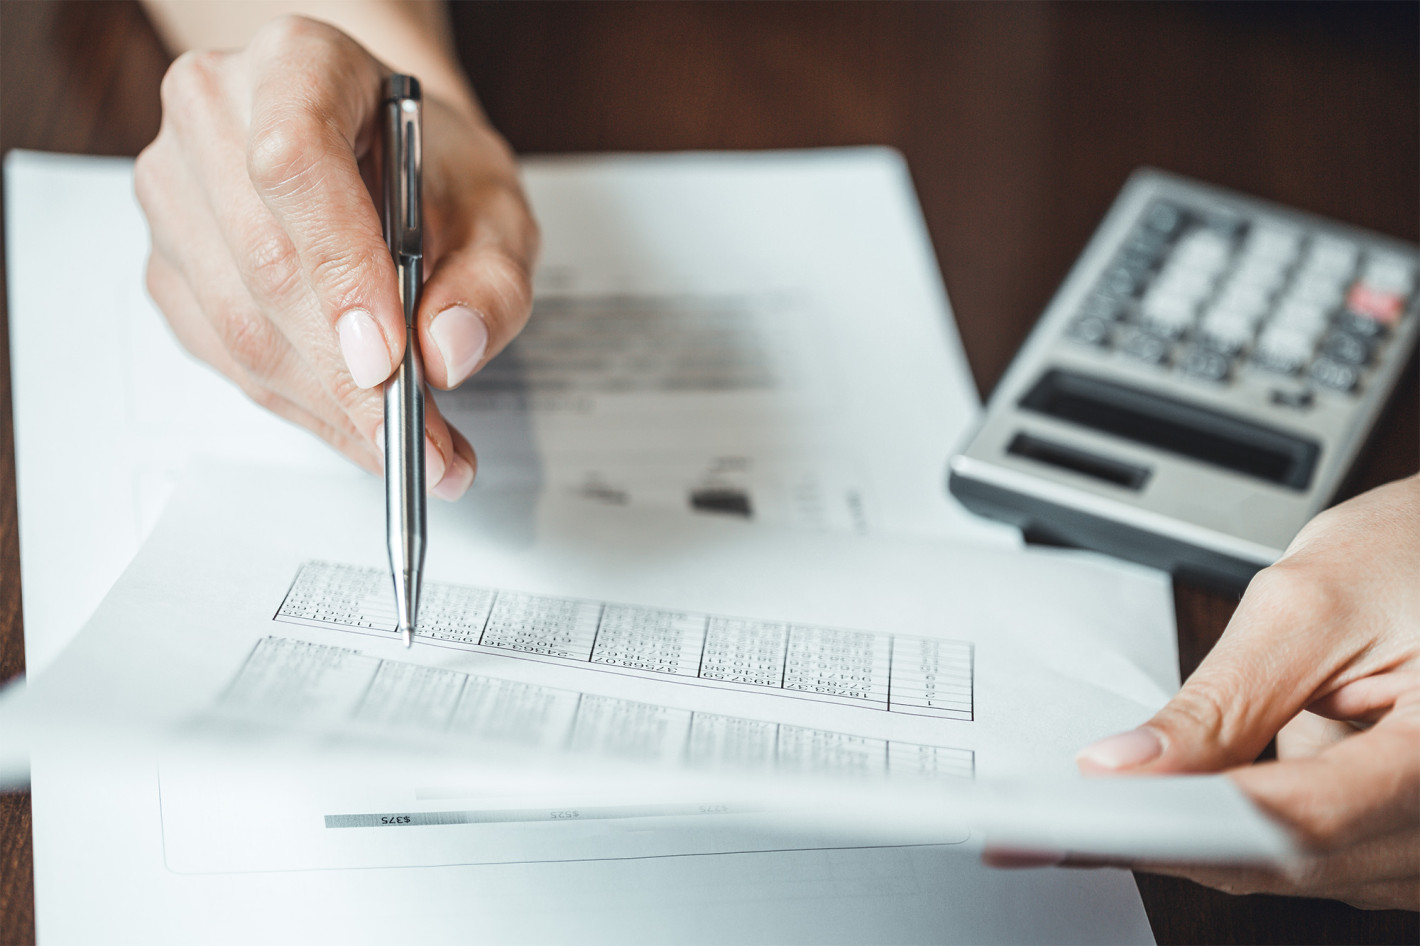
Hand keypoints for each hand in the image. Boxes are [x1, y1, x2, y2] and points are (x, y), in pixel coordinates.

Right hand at [135, 16, 537, 498]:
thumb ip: (490, 280)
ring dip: (330, 409)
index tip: (390, 361)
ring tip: (415, 449)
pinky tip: (361, 427)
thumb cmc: (431, 167)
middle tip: (426, 443)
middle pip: (262, 263)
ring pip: (238, 325)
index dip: (340, 273)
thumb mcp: (497, 208)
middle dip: (351, 379)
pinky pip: (225, 356)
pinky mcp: (168, 263)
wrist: (382, 150)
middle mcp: (213, 115)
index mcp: (295, 65)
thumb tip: (449, 353)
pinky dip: (302, 408)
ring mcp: (174, 191)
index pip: (295, 166)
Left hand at [1060, 474, 1419, 909]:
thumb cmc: (1418, 557)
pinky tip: (1175, 806)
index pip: (1297, 820)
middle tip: (1054, 826)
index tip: (1089, 814)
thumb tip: (1126, 764)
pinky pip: (1309, 857)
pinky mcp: (1403, 843)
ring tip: (1099, 813)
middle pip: (1288, 861)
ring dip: (1195, 840)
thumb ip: (1223, 698)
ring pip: (1291, 871)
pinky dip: (1236, 831)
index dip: (1182, 823)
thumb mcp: (1311, 604)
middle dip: (1165, 838)